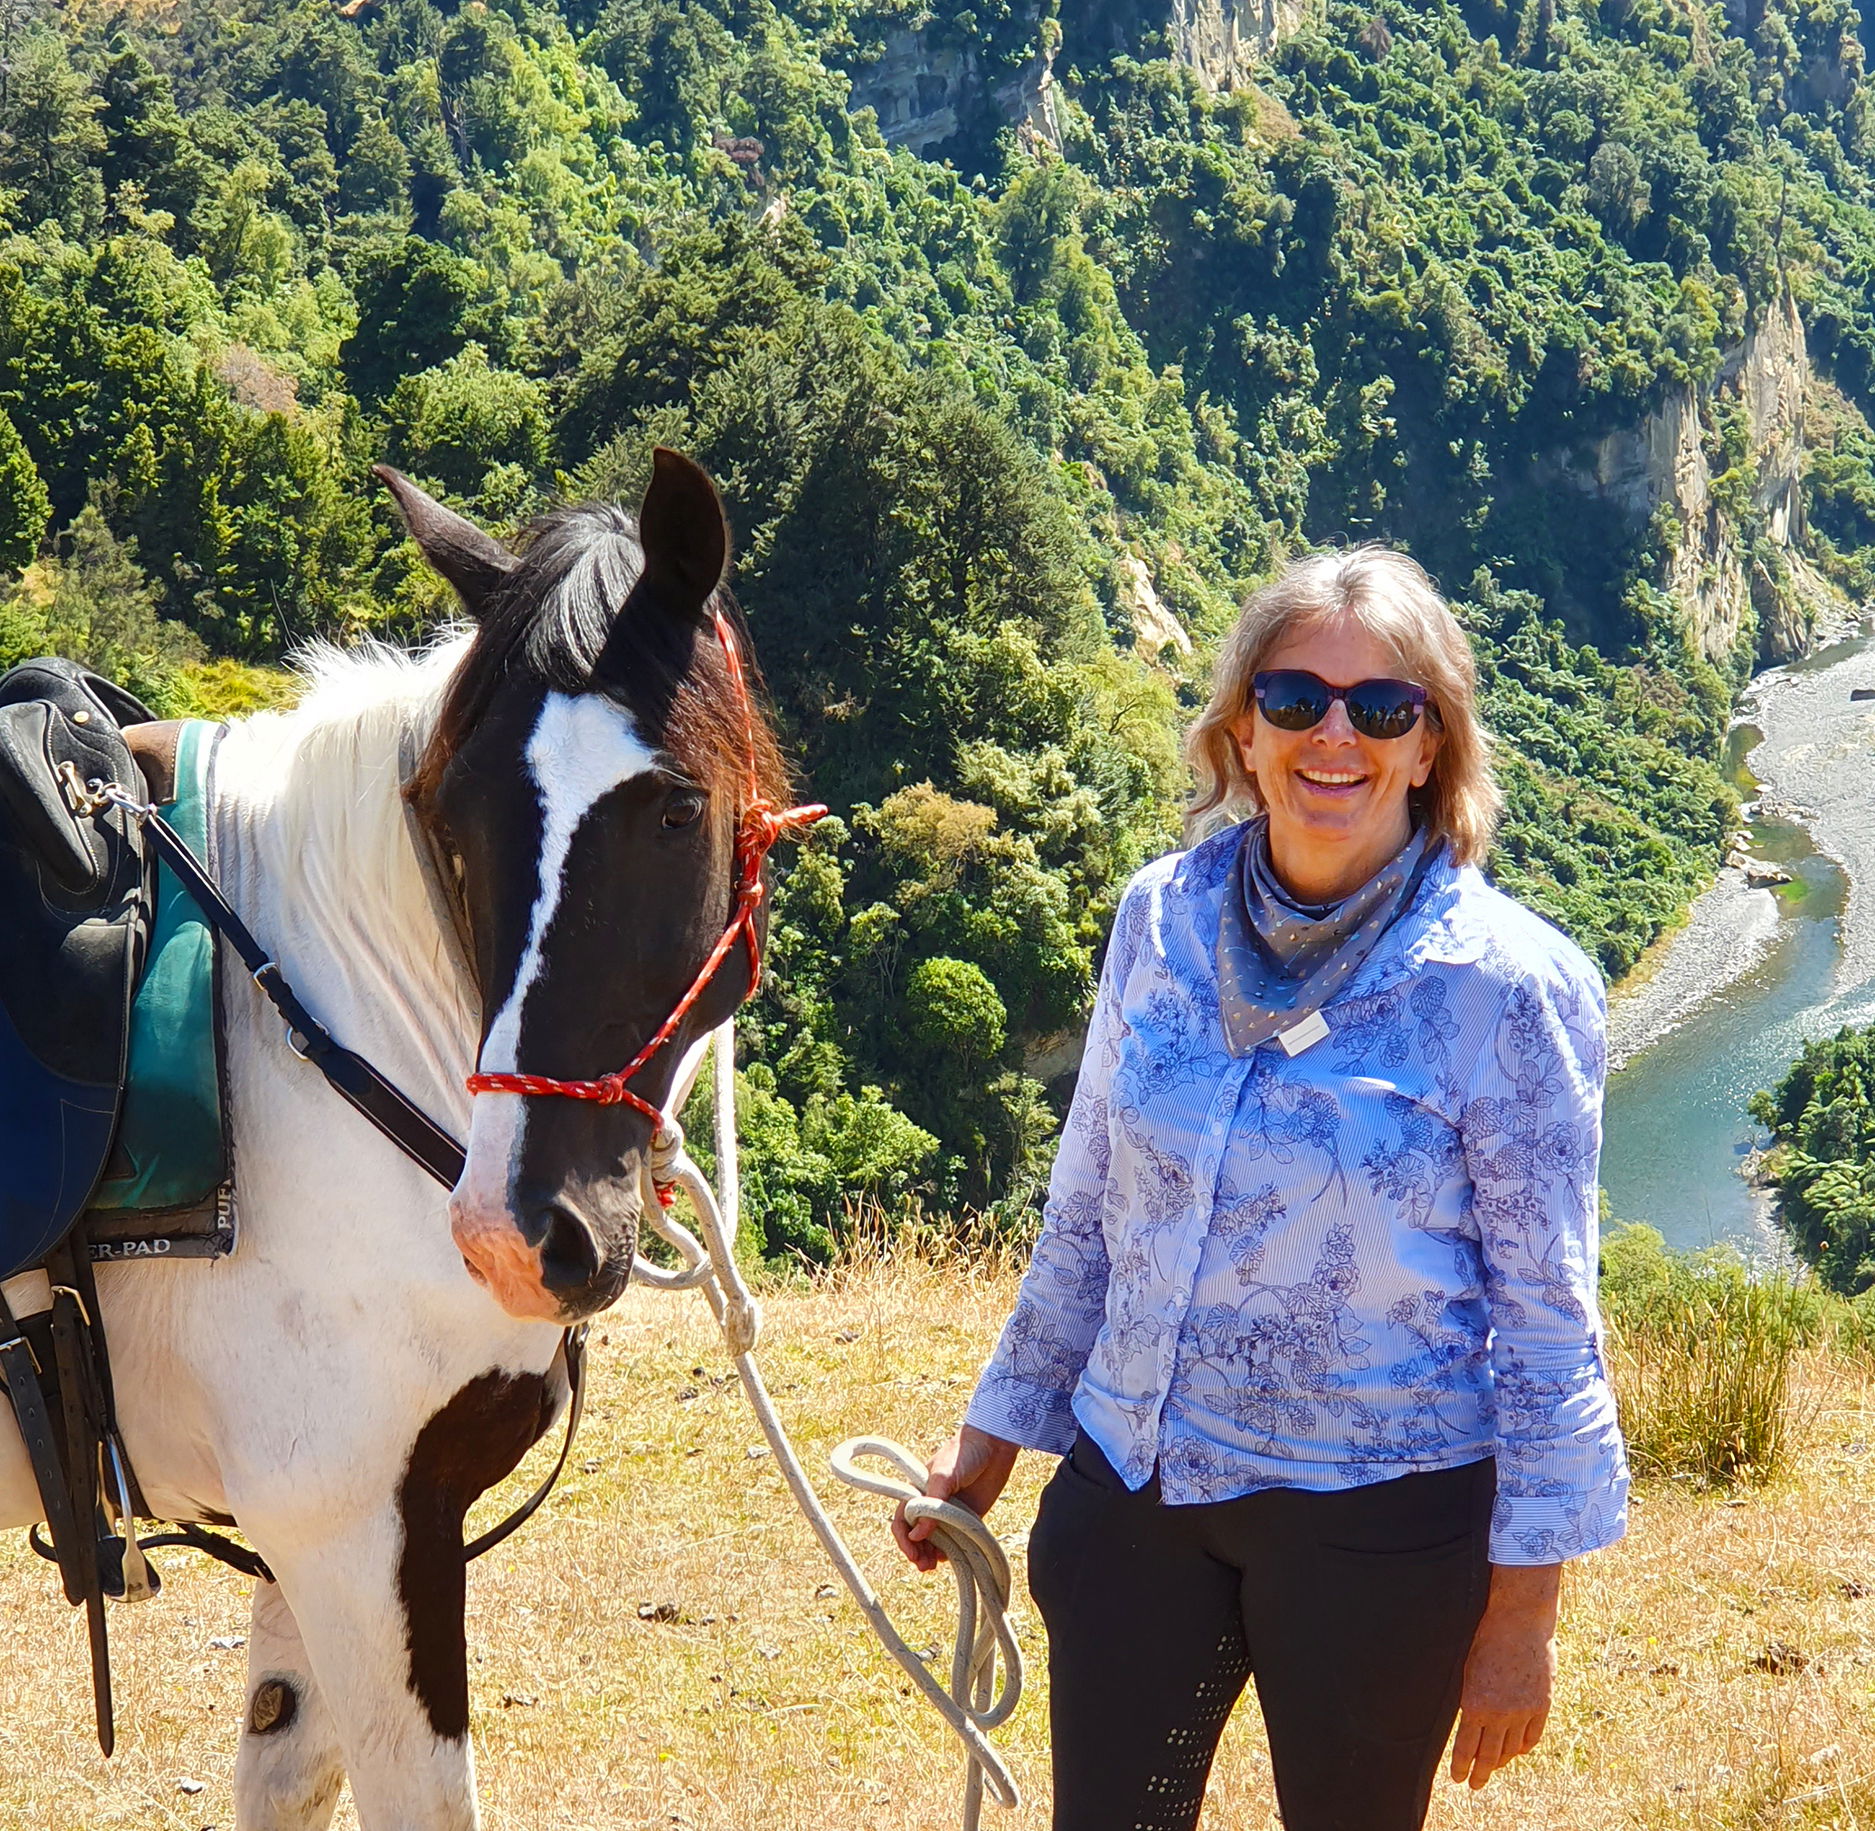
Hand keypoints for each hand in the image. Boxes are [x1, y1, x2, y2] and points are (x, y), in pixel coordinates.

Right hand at [892, 1426, 1019, 1572]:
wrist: (994, 1446)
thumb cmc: (963, 1453)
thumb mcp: (943, 1476)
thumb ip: (931, 1505)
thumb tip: (918, 1534)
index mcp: (918, 1491)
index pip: (902, 1519)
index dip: (904, 1538)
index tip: (912, 1552)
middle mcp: (931, 1504)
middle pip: (916, 1534)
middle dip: (916, 1551)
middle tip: (923, 1565)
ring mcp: (949, 1512)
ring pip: (934, 1541)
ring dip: (931, 1555)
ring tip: (932, 1565)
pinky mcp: (968, 1517)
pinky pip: (956, 1539)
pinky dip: (951, 1551)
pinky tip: (950, 1556)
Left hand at [1449, 1563, 1560, 1789]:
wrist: (1519, 1620)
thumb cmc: (1484, 1638)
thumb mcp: (1465, 1669)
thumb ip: (1468, 1699)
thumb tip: (1465, 1722)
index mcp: (1475, 1704)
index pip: (1466, 1747)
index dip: (1461, 1766)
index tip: (1458, 1779)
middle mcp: (1500, 1714)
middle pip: (1489, 1755)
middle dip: (1480, 1773)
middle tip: (1474, 1785)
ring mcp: (1524, 1711)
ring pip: (1511, 1749)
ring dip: (1500, 1761)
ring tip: (1492, 1768)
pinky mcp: (1542, 1705)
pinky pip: (1532, 1737)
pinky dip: (1522, 1747)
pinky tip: (1516, 1751)